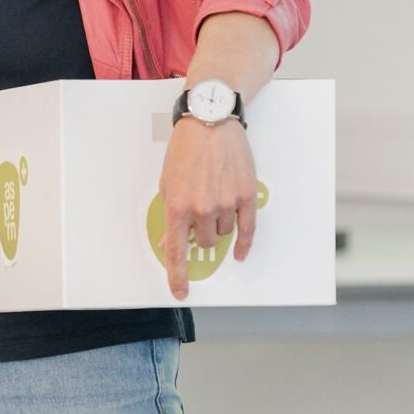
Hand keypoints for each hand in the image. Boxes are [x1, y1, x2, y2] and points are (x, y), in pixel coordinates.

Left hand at [157, 115, 258, 300]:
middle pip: (202, 243)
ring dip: (216, 227)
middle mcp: (202, 208)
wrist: (210, 120)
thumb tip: (170, 243)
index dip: (177, 276)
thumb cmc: (184, 150)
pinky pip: (247, 231)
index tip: (180, 293)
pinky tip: (239, 253)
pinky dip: (243, 245)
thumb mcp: (166, 181)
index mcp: (177, 206)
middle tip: (197, 214)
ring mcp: (226, 203)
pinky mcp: (247, 196)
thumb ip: (170, 213)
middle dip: (197, 235)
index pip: (177, 252)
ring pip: (222, 235)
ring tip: (213, 201)